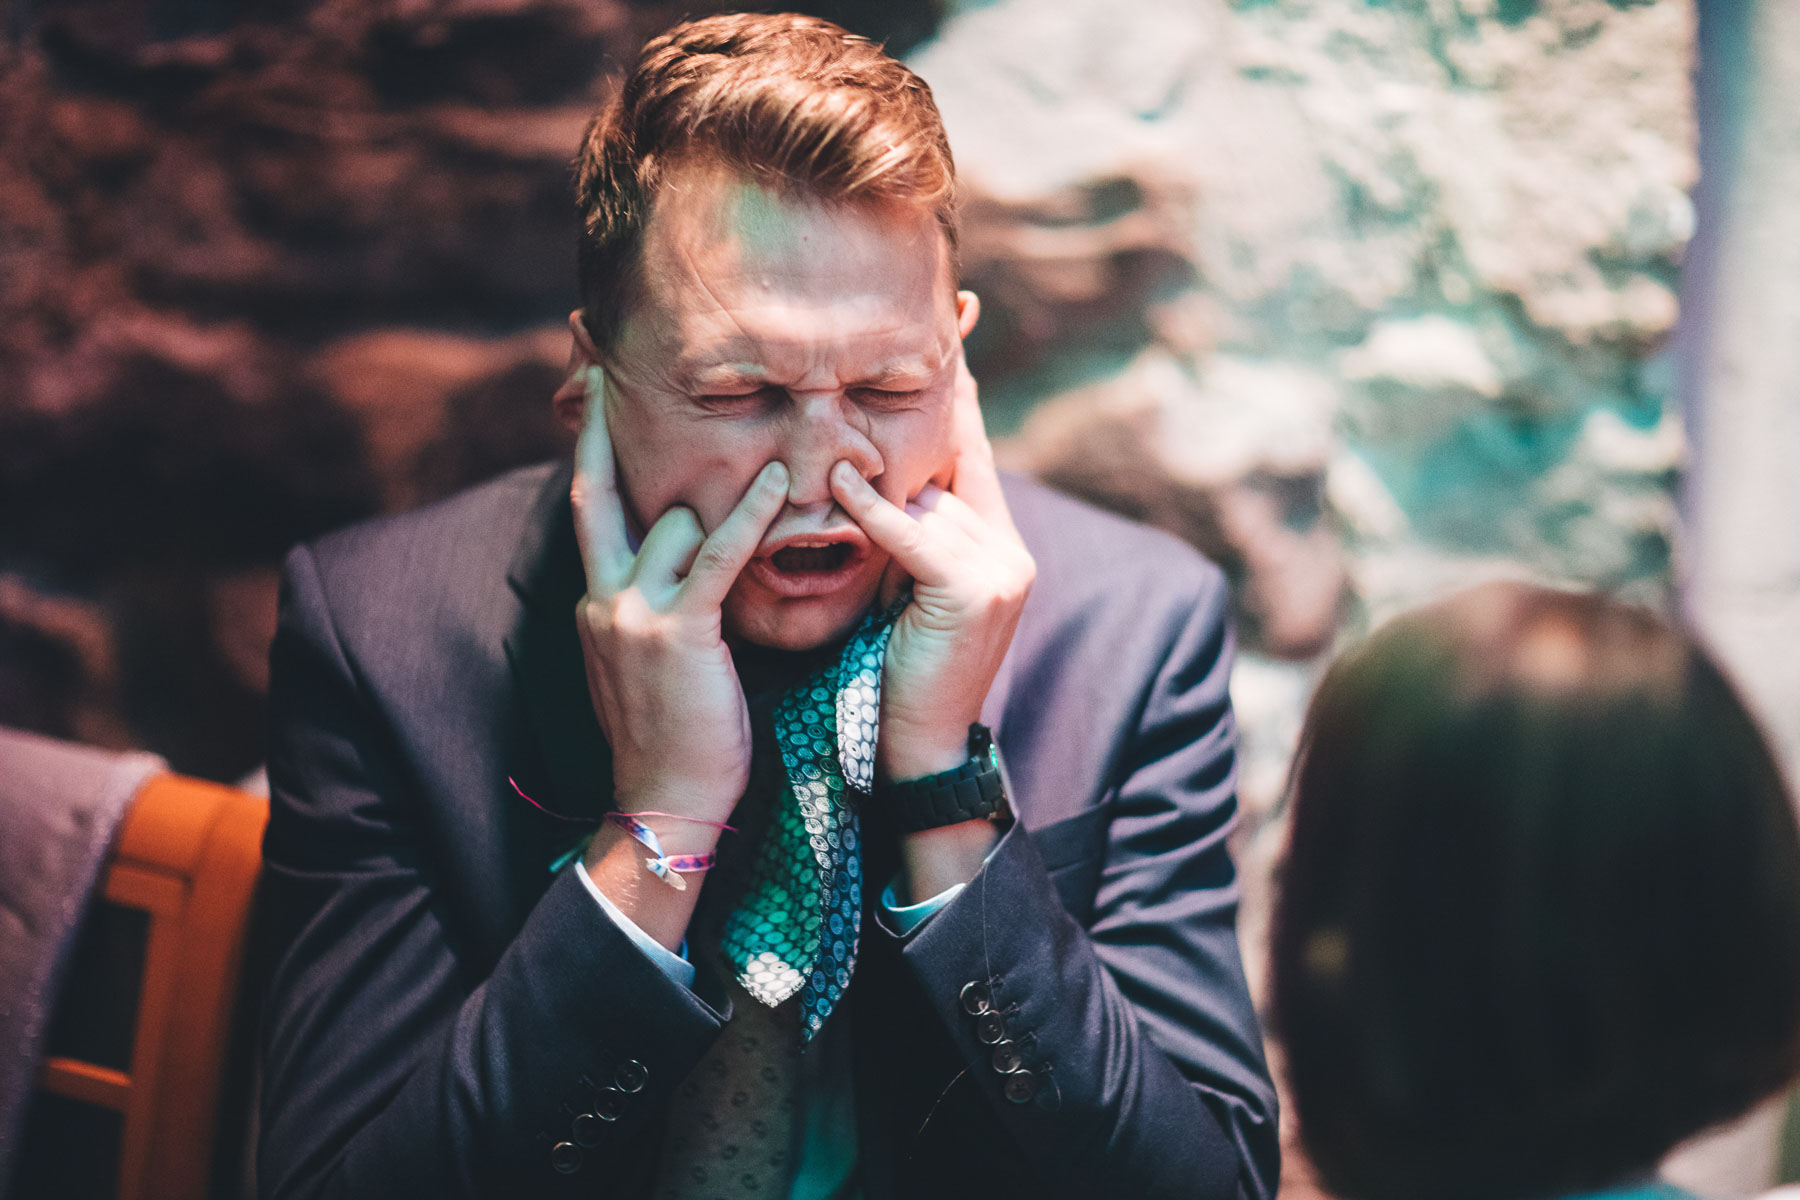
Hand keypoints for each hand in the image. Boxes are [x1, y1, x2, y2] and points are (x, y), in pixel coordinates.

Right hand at [570, 370, 788, 833]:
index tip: (592, 399)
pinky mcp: (675, 631)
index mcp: (596, 604)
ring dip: (720, 490)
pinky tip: (776, 483)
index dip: (590, 450)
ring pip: (670, 519)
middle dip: (605, 428)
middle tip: (610, 363)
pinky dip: (747, 517)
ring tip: (772, 445)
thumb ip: (655, 609)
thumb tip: (682, 571)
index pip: (591, 510)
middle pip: (606, 493)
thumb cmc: (674, 739)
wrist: (666, 805)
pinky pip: (714, 557)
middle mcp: (603, 598)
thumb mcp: (646, 664)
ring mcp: (631, 613)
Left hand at [829, 357, 1035, 780]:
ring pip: (927, 496)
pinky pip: (913, 536)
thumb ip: (904, 529)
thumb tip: (863, 468)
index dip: (959, 387)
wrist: (914, 750)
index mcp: (997, 543)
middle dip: (919, 408)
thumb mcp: (903, 586)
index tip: (958, 315)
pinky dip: (872, 512)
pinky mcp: (978, 590)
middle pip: (952, 459)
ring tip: (831, 423)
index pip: (973, 448)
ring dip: (874, 470)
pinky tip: (839, 485)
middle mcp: (1010, 548)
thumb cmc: (894, 670)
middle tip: (927, 329)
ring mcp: (1002, 568)